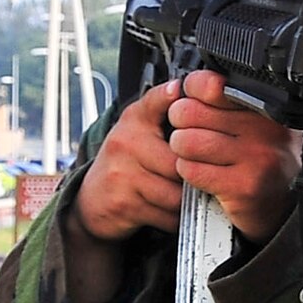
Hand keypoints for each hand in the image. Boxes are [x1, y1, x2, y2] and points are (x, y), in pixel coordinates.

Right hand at [71, 79, 185, 242]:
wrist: (93, 200)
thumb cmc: (129, 163)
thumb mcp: (142, 129)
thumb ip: (168, 109)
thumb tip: (209, 84)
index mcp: (136, 119)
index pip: (157, 101)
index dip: (174, 97)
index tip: (181, 92)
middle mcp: (125, 141)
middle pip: (182, 161)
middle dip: (195, 174)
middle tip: (198, 177)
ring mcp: (122, 173)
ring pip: (177, 192)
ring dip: (186, 200)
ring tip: (180, 195)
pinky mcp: (123, 203)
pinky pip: (168, 214)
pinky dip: (174, 218)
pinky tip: (166, 210)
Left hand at [165, 71, 302, 242]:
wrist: (278, 206)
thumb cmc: (258, 161)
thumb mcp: (251, 124)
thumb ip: (223, 100)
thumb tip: (183, 87)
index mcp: (267, 107)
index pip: (211, 84)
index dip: (193, 93)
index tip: (197, 103)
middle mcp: (266, 129)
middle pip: (190, 112)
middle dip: (182, 124)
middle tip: (194, 134)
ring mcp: (257, 158)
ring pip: (186, 142)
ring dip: (184, 151)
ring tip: (199, 155)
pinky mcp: (243, 185)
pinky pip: (192, 170)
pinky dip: (191, 173)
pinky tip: (206, 174)